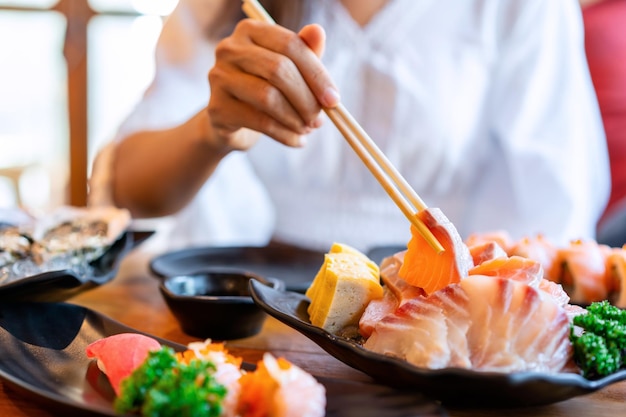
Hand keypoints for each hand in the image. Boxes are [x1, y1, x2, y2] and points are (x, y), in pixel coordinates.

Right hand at [207, 20, 339, 150]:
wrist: (232, 120)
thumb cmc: (265, 88)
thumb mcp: (289, 68)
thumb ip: (305, 51)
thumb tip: (318, 31)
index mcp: (250, 31)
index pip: (290, 45)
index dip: (316, 73)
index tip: (334, 99)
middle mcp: (229, 48)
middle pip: (279, 70)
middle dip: (307, 99)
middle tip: (320, 119)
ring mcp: (219, 78)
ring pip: (268, 97)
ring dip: (296, 118)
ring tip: (308, 129)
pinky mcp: (217, 108)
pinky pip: (260, 122)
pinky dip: (284, 134)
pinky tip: (296, 141)